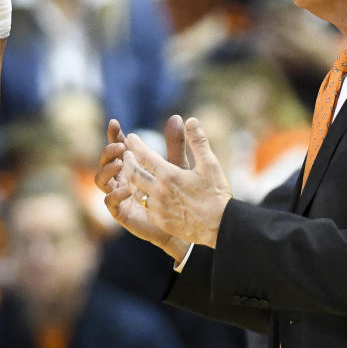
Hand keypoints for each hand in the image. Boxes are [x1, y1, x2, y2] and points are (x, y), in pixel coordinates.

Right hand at [95, 117, 191, 262]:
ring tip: (121, 164)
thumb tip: (178, 117)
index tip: (116, 124)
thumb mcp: (177, 164)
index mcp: (132, 164)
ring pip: (100, 180)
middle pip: (105, 160)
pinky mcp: (121, 212)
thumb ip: (175, 142)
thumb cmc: (179, 191)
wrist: (183, 221)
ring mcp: (118, 194)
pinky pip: (109, 201)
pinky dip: (115, 194)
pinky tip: (128, 189)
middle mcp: (121, 177)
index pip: (118, 146)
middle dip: (109, 151)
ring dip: (107, 170)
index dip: (114, 135)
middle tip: (122, 147)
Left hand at [122, 117, 231, 248]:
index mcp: (169, 175)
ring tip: (131, 171)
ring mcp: (157, 208)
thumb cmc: (216, 194)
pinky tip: (141, 192)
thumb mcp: (210, 164)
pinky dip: (138, 195)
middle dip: (128, 161)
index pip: (144, 155)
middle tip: (126, 153)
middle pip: (133, 172)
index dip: (136, 145)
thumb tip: (190, 120)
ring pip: (134, 190)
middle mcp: (159, 191)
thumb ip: (198, 141)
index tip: (131, 138)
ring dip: (130, 178)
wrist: (220, 227)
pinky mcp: (159, 220)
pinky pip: (143, 206)